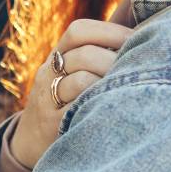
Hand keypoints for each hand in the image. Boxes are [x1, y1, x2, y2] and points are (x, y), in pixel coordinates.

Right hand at [12, 19, 132, 167]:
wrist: (29, 140)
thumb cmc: (63, 102)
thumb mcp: (68, 74)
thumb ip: (95, 57)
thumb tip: (141, 39)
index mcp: (56, 57)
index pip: (78, 31)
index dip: (110, 31)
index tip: (135, 38)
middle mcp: (48, 74)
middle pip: (84, 55)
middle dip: (115, 60)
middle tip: (139, 68)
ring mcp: (48, 99)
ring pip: (81, 80)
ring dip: (110, 83)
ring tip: (129, 88)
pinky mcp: (53, 125)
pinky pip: (78, 110)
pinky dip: (99, 105)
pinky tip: (116, 107)